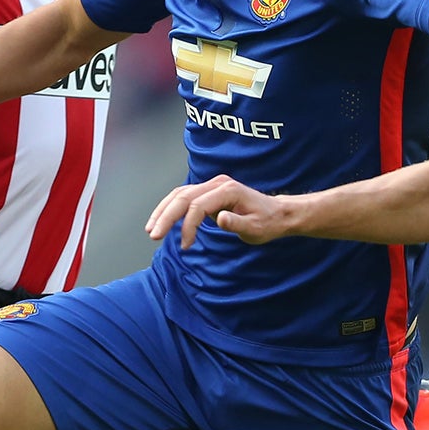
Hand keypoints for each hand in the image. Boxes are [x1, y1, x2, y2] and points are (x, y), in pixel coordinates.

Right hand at [146, 174, 293, 248]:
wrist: (277, 213)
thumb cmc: (267, 222)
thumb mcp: (256, 229)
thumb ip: (237, 223)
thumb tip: (220, 219)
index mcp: (228, 190)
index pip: (198, 206)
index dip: (187, 226)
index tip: (185, 245)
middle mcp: (218, 184)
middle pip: (183, 196)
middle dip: (166, 216)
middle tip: (153, 235)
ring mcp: (212, 186)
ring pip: (180, 194)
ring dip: (163, 211)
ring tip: (151, 229)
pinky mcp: (209, 192)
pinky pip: (185, 197)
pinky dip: (171, 208)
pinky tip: (162, 220)